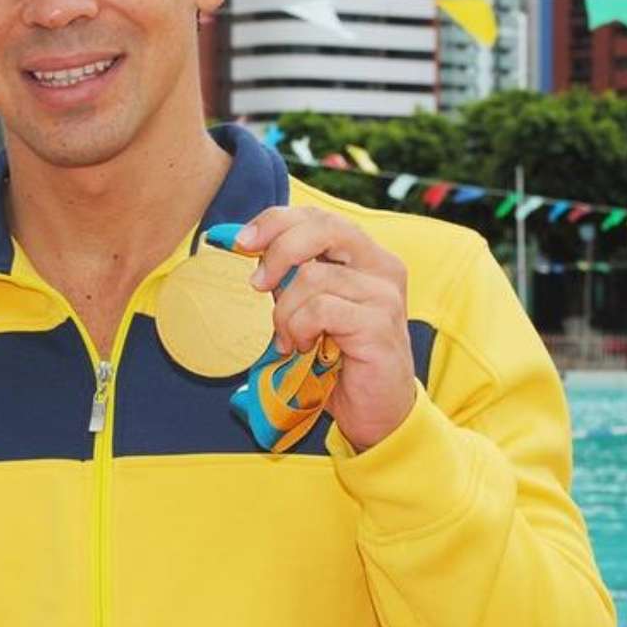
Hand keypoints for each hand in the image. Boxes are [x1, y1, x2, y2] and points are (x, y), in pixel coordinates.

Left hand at [236, 206, 415, 451]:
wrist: (376, 410)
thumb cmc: (339, 356)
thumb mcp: (310, 305)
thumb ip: (291, 275)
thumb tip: (248, 244)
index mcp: (367, 254)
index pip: (319, 216)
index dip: (276, 221)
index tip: (243, 242)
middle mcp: (382, 266)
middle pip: (323, 226)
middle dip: (278, 250)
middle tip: (257, 284)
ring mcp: (384, 294)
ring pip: (312, 277)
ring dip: (286, 311)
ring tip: (290, 338)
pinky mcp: (379, 324)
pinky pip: (320, 309)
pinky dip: (299, 328)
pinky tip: (303, 347)